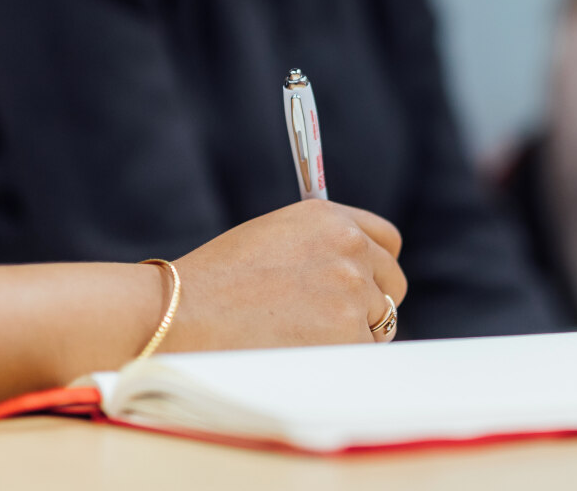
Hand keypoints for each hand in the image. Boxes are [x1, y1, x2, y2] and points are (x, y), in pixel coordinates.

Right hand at [168, 201, 405, 350]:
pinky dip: (339, 358)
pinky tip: (300, 353)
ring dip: (352, 333)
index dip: (377, 265)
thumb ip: (321, 246)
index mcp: (330, 219)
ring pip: (379, 322)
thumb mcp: (275, 237)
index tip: (368, 282)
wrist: (184, 313)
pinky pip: (363, 352)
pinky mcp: (349, 334)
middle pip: (392, 283)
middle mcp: (350, 248)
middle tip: (334, 320)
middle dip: (371, 302)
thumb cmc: (216, 281)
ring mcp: (353, 291)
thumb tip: (357, 271)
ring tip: (301, 336)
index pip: (387, 241)